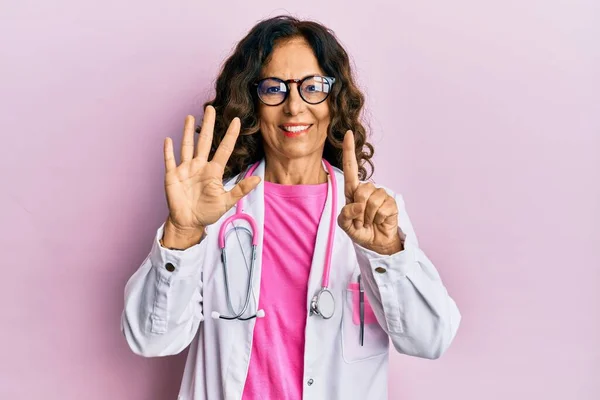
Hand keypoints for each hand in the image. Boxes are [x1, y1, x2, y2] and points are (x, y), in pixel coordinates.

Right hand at [163, 106, 260, 235]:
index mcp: (213, 171)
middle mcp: (200, 166)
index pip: (224, 149)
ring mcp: (185, 169)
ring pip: (187, 146)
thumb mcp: (226, 202)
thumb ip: (241, 190)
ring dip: (188, 132)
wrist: (189, 223)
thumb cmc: (207, 212)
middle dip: (208, 125)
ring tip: (190, 117)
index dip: (231, 135)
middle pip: (205, 141)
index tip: (237, 121)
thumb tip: (258, 179)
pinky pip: (169, 160)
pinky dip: (168, 151)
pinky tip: (168, 139)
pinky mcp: (172, 176)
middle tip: (210, 108)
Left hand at [337, 130, 404, 254]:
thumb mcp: (345, 224)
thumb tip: (358, 204)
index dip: (348, 150)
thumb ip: (346, 214)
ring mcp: (380, 195)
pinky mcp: (391, 203)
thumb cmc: (359, 230)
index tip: (348, 134)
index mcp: (352, 191)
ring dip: (368, 216)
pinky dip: (378, 218)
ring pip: (372, 200)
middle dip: (359, 210)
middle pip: (361, 191)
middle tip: (361, 220)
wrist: (375, 243)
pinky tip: (379, 221)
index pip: (350, 168)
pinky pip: (382, 208)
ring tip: (370, 222)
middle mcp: (367, 189)